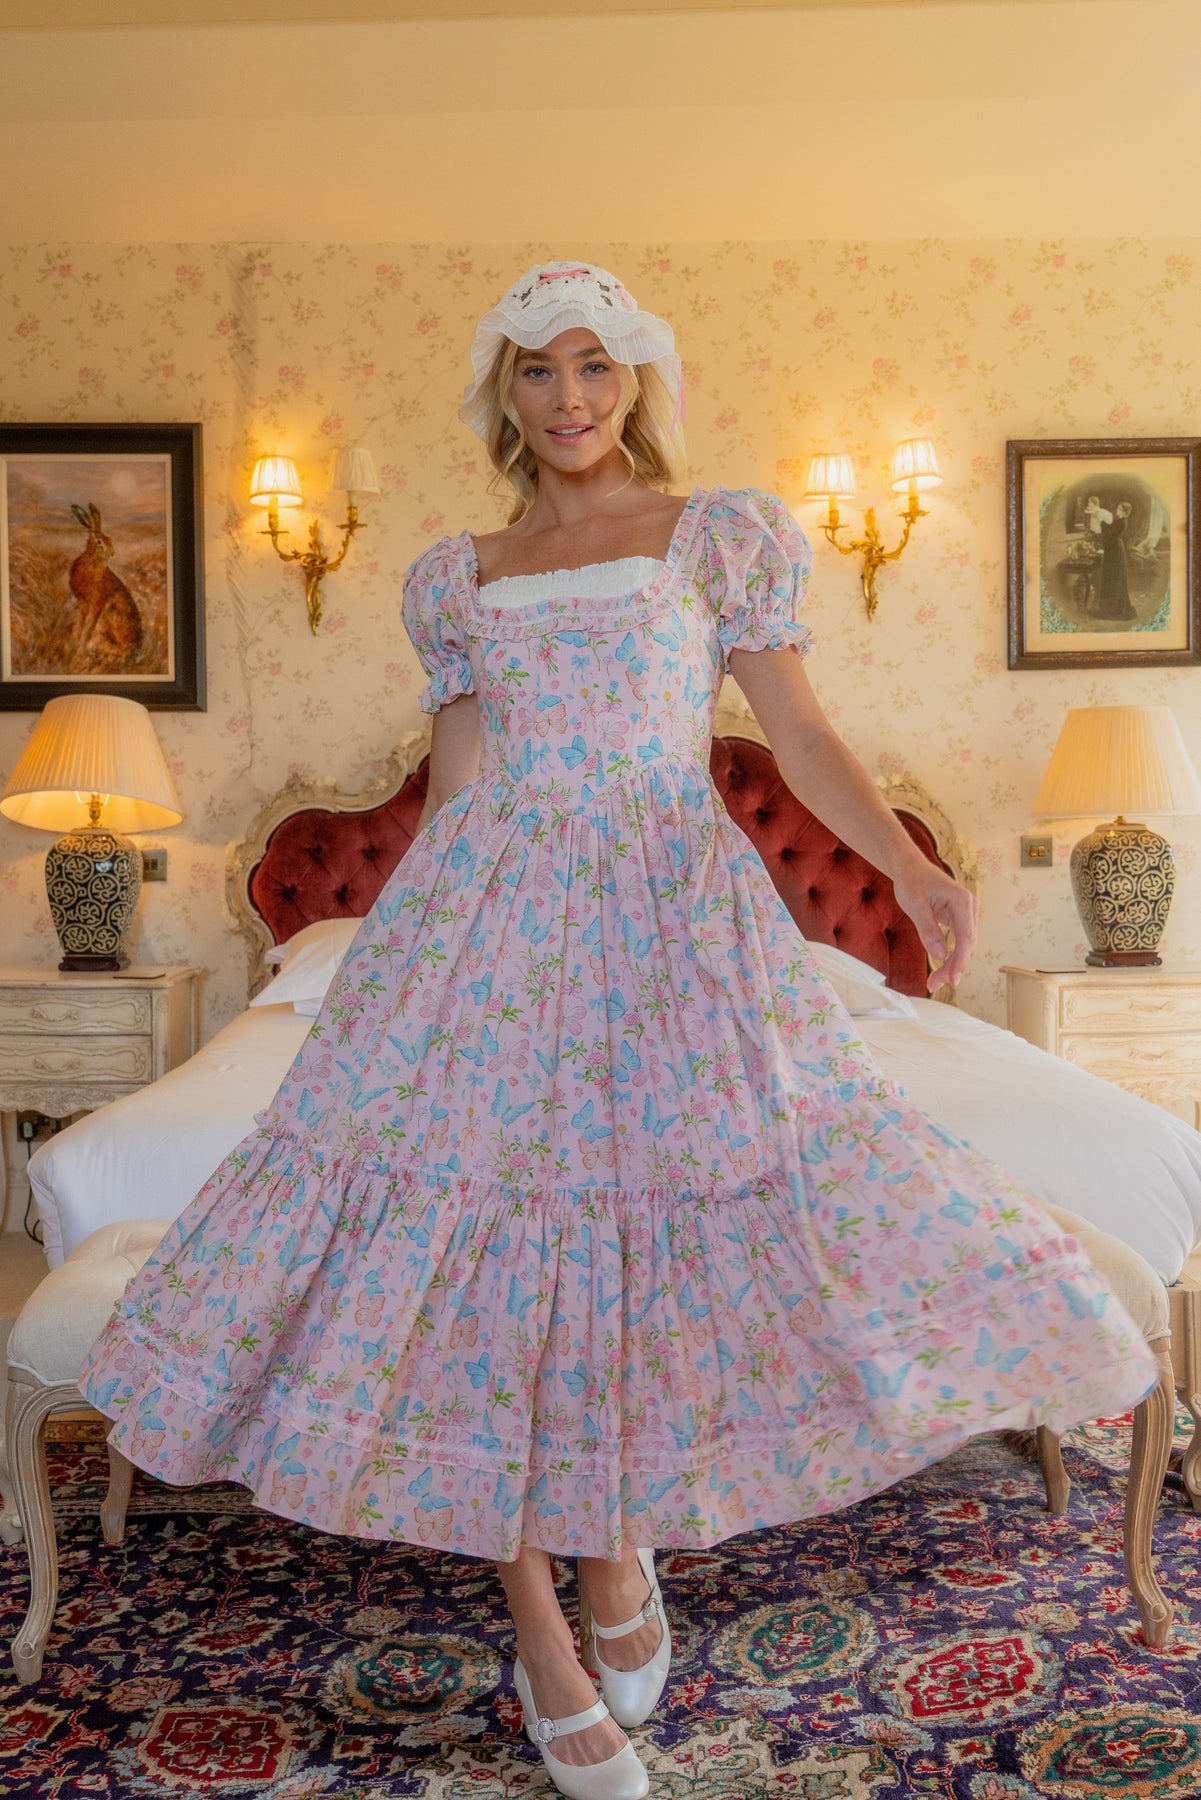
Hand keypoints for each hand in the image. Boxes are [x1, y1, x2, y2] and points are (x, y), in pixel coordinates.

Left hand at [892, 861, 977, 992]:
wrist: (909, 867)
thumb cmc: (911, 882)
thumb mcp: (914, 905)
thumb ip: (928, 929)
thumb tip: (940, 955)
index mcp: (962, 901)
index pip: (966, 937)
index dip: (960, 961)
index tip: (952, 980)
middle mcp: (969, 907)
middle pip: (968, 945)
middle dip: (953, 967)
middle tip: (934, 985)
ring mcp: (966, 913)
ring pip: (965, 946)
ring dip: (952, 965)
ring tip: (935, 982)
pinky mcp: (959, 918)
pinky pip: (959, 942)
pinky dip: (951, 956)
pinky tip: (941, 969)